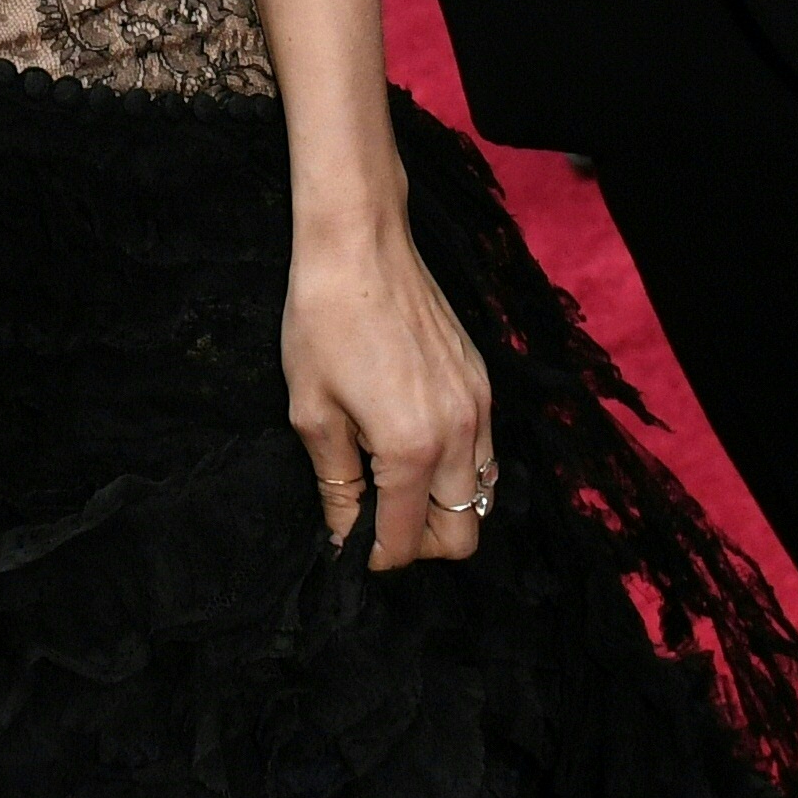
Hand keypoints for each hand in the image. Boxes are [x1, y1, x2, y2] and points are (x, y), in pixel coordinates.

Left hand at [284, 205, 495, 569]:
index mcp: (411, 448)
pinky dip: (457, 466)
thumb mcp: (312, 410)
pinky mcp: (482, 378)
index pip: (408, 541)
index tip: (351, 548)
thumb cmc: (324, 319)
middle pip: (462, 533)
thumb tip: (345, 536)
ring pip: (481, 494)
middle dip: (421, 543)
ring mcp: (479, 404)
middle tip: (377, 521)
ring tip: (395, 482)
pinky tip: (414, 440)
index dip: (375, 557)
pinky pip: (485, 450)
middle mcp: (460, 433)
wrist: (360, 240)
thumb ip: (336, 485)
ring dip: (444, 505)